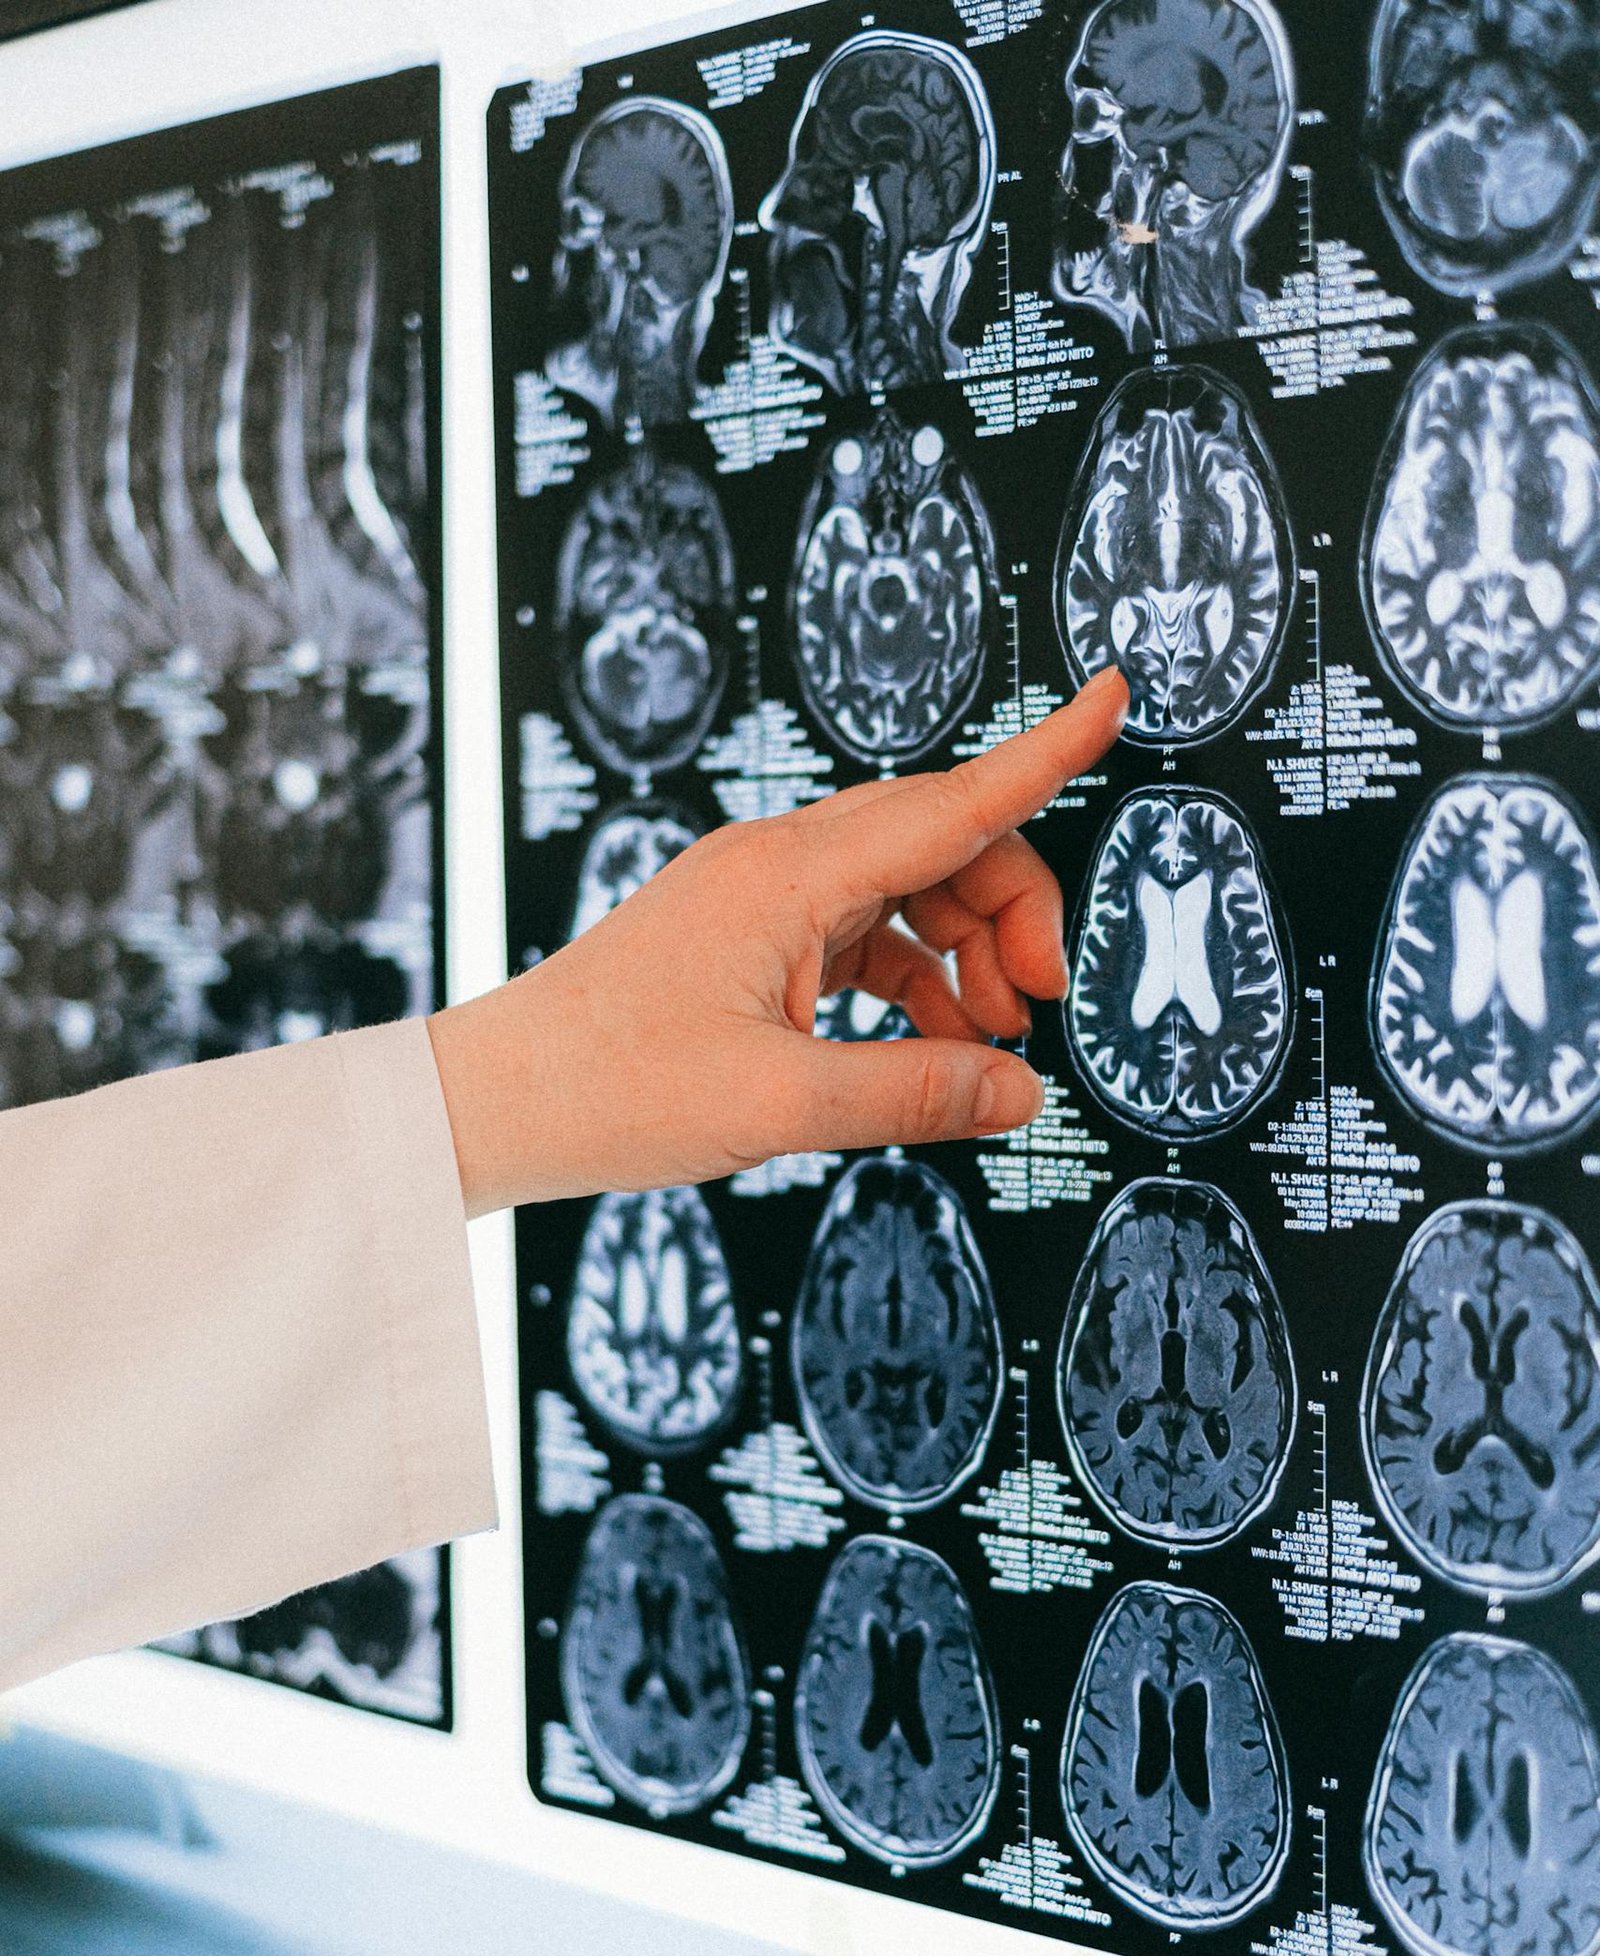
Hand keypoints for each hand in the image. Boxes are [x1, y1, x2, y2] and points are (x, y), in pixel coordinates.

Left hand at [428, 666, 1126, 1213]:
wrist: (497, 1102)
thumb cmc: (606, 1090)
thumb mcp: (778, 1104)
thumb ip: (914, 1093)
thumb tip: (1018, 1092)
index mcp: (785, 874)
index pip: (950, 802)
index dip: (1042, 756)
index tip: (1111, 698)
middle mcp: (775, 864)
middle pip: (940, 844)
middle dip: (1010, 910)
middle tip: (1036, 1005)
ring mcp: (759, 897)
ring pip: (906, 891)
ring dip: (964, 953)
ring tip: (990, 1040)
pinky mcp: (747, 938)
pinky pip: (861, 934)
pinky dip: (911, 979)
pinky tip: (932, 1043)